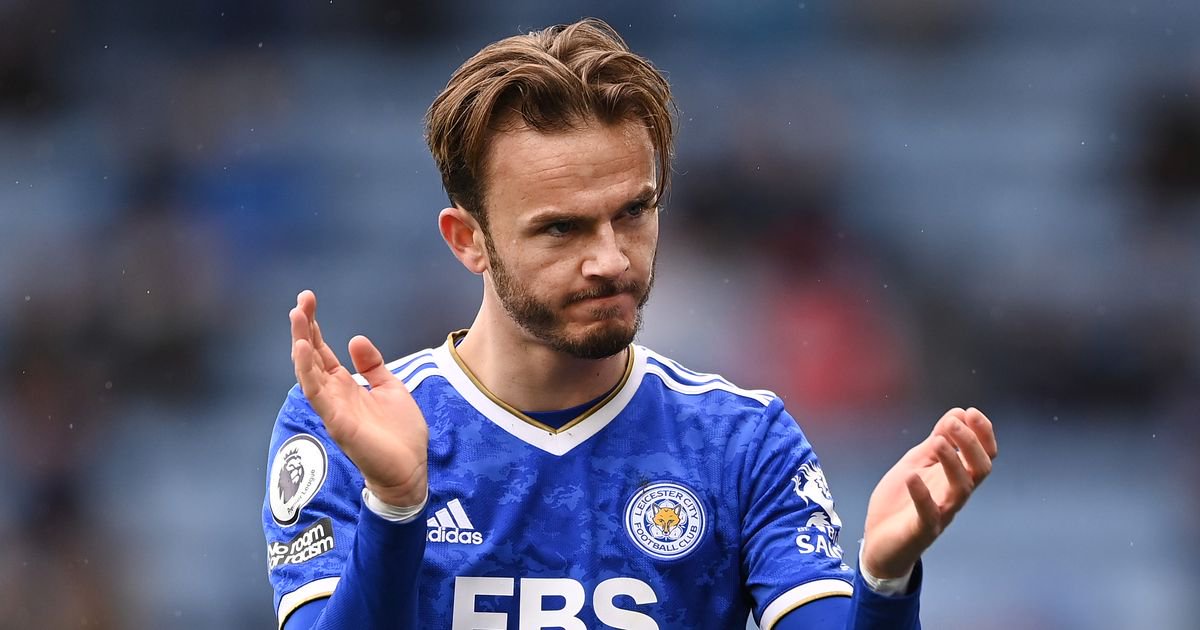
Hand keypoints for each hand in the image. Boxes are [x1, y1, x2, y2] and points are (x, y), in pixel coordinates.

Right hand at [289, 290, 428, 506]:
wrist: (411, 470)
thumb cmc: (400, 435)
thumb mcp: (390, 388)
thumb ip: (372, 366)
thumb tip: (355, 338)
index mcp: (347, 386)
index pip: (323, 351)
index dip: (315, 326)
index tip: (307, 299)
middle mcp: (335, 395)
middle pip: (312, 356)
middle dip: (305, 328)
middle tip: (300, 300)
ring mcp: (333, 408)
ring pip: (309, 371)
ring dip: (301, 343)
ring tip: (297, 316)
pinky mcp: (337, 422)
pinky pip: (317, 393)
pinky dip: (308, 371)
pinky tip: (303, 349)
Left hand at [861, 407, 996, 578]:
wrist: (879, 543)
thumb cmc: (901, 502)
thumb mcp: (917, 463)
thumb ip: (936, 442)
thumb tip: (956, 414)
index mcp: (955, 477)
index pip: (983, 454)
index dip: (983, 433)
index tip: (971, 411)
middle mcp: (954, 494)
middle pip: (981, 469)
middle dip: (971, 443)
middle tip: (953, 422)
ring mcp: (941, 513)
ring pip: (962, 488)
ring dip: (952, 462)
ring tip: (938, 441)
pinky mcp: (922, 529)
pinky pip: (929, 513)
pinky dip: (922, 494)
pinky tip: (912, 476)